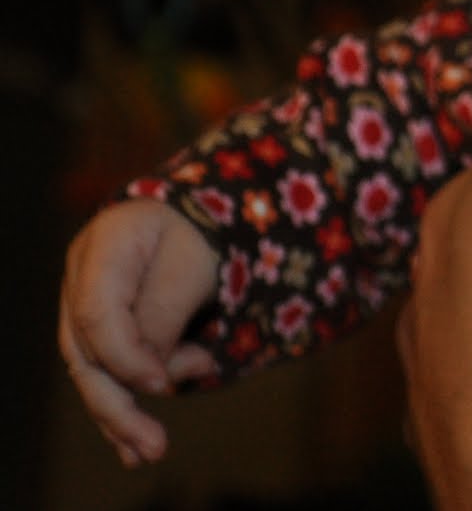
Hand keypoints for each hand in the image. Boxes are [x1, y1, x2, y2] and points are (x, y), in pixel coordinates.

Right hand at [58, 198, 220, 465]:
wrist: (193, 216)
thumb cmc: (197, 231)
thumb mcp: (193, 262)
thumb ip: (164, 314)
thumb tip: (149, 379)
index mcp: (103, 247)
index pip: (97, 313)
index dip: (126, 356)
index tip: (163, 385)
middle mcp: (79, 279)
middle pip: (85, 352)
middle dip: (118, 404)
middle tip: (154, 445)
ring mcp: (81, 306)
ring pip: (91, 371)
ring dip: (121, 415)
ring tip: (149, 450)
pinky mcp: (97, 331)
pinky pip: (103, 372)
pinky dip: (121, 406)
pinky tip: (133, 444)